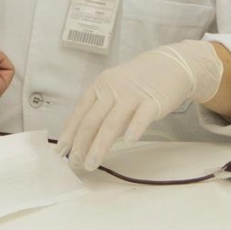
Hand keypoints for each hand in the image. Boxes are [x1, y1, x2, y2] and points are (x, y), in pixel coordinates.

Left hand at [57, 40, 223, 170]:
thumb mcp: (114, 91)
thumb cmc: (138, 83)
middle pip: (93, 119)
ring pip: (112, 122)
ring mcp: (132, 95)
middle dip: (81, 143)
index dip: (69, 133)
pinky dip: (134, 128)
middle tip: (75, 163)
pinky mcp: (153, 101)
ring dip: (100, 145)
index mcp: (100, 87)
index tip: (60, 151)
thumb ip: (102, 111)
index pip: (80, 112)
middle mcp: (112, 90)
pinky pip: (142, 116)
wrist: (169, 65)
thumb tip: (85, 140)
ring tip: (92, 164)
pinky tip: (130, 141)